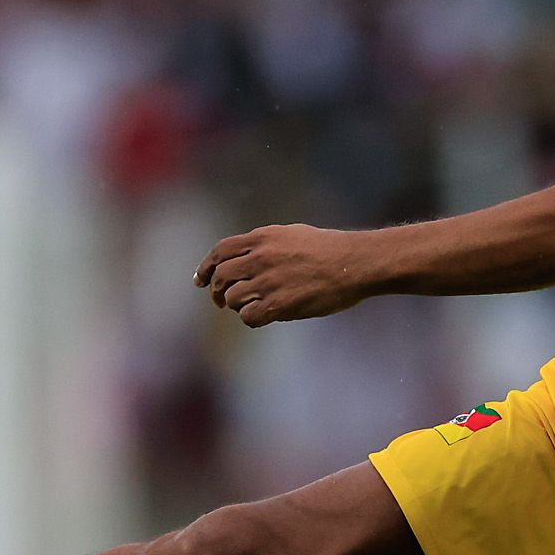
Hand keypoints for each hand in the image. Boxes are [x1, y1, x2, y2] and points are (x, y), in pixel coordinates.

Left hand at [193, 225, 373, 325]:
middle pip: (221, 277)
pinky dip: (252, 319)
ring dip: (238, 305)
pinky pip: (249, 317)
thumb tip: (246, 258)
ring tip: (253, 306)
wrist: (355, 263)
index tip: (199, 280)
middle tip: (221, 300)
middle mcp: (260, 257)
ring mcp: (268, 281)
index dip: (205, 267)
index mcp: (262, 238)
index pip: (220, 251)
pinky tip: (264, 316)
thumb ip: (266, 245)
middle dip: (217, 291)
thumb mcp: (292, 235)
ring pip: (233, 298)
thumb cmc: (330, 249)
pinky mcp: (280, 303)